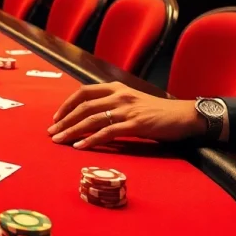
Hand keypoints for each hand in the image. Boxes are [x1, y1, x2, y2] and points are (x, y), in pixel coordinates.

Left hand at [46, 82, 203, 149]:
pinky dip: (91, 140)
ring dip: (72, 131)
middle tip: (52, 133)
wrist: (184, 116)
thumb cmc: (157, 112)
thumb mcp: (132, 101)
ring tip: (59, 141)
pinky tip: (80, 147)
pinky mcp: (135, 124)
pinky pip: (107, 133)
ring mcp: (127, 110)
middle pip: (84, 107)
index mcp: (116, 88)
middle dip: (64, 120)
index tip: (56, 117)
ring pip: (92, 120)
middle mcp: (119, 96)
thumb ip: (112, 104)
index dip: (67, 104)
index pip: (84, 92)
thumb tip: (90, 116)